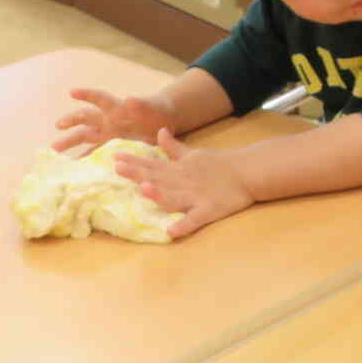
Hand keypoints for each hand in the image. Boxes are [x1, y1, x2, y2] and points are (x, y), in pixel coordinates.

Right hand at [55, 88, 175, 152]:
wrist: (164, 122)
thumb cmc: (159, 111)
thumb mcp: (153, 108)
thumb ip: (142, 104)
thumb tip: (130, 98)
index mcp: (117, 108)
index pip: (99, 98)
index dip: (86, 94)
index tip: (71, 92)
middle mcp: (109, 119)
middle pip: (86, 119)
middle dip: (71, 121)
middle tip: (57, 125)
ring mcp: (109, 132)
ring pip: (86, 137)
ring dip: (71, 143)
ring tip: (54, 151)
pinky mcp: (113, 145)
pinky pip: (96, 152)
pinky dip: (86, 159)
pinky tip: (75, 168)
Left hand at [113, 128, 252, 238]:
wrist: (247, 171)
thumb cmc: (218, 165)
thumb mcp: (193, 153)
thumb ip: (174, 147)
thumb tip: (159, 131)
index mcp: (178, 169)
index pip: (152, 164)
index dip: (134, 161)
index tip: (114, 157)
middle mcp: (183, 181)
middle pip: (158, 177)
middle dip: (138, 173)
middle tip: (117, 168)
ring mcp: (196, 195)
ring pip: (175, 196)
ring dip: (160, 195)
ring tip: (145, 191)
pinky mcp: (209, 209)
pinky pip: (195, 219)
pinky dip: (184, 225)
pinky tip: (171, 231)